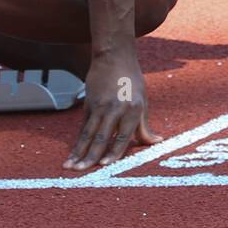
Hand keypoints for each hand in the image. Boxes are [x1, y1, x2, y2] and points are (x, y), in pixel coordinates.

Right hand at [64, 49, 161, 170]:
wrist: (114, 56)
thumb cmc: (132, 80)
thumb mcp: (143, 101)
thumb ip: (144, 126)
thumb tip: (157, 142)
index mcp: (132, 109)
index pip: (122, 136)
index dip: (113, 152)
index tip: (105, 166)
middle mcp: (114, 109)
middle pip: (101, 137)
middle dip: (91, 156)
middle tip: (81, 171)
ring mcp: (99, 107)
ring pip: (88, 134)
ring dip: (78, 152)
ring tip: (70, 166)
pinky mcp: (88, 104)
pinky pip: (83, 127)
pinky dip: (77, 142)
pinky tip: (72, 153)